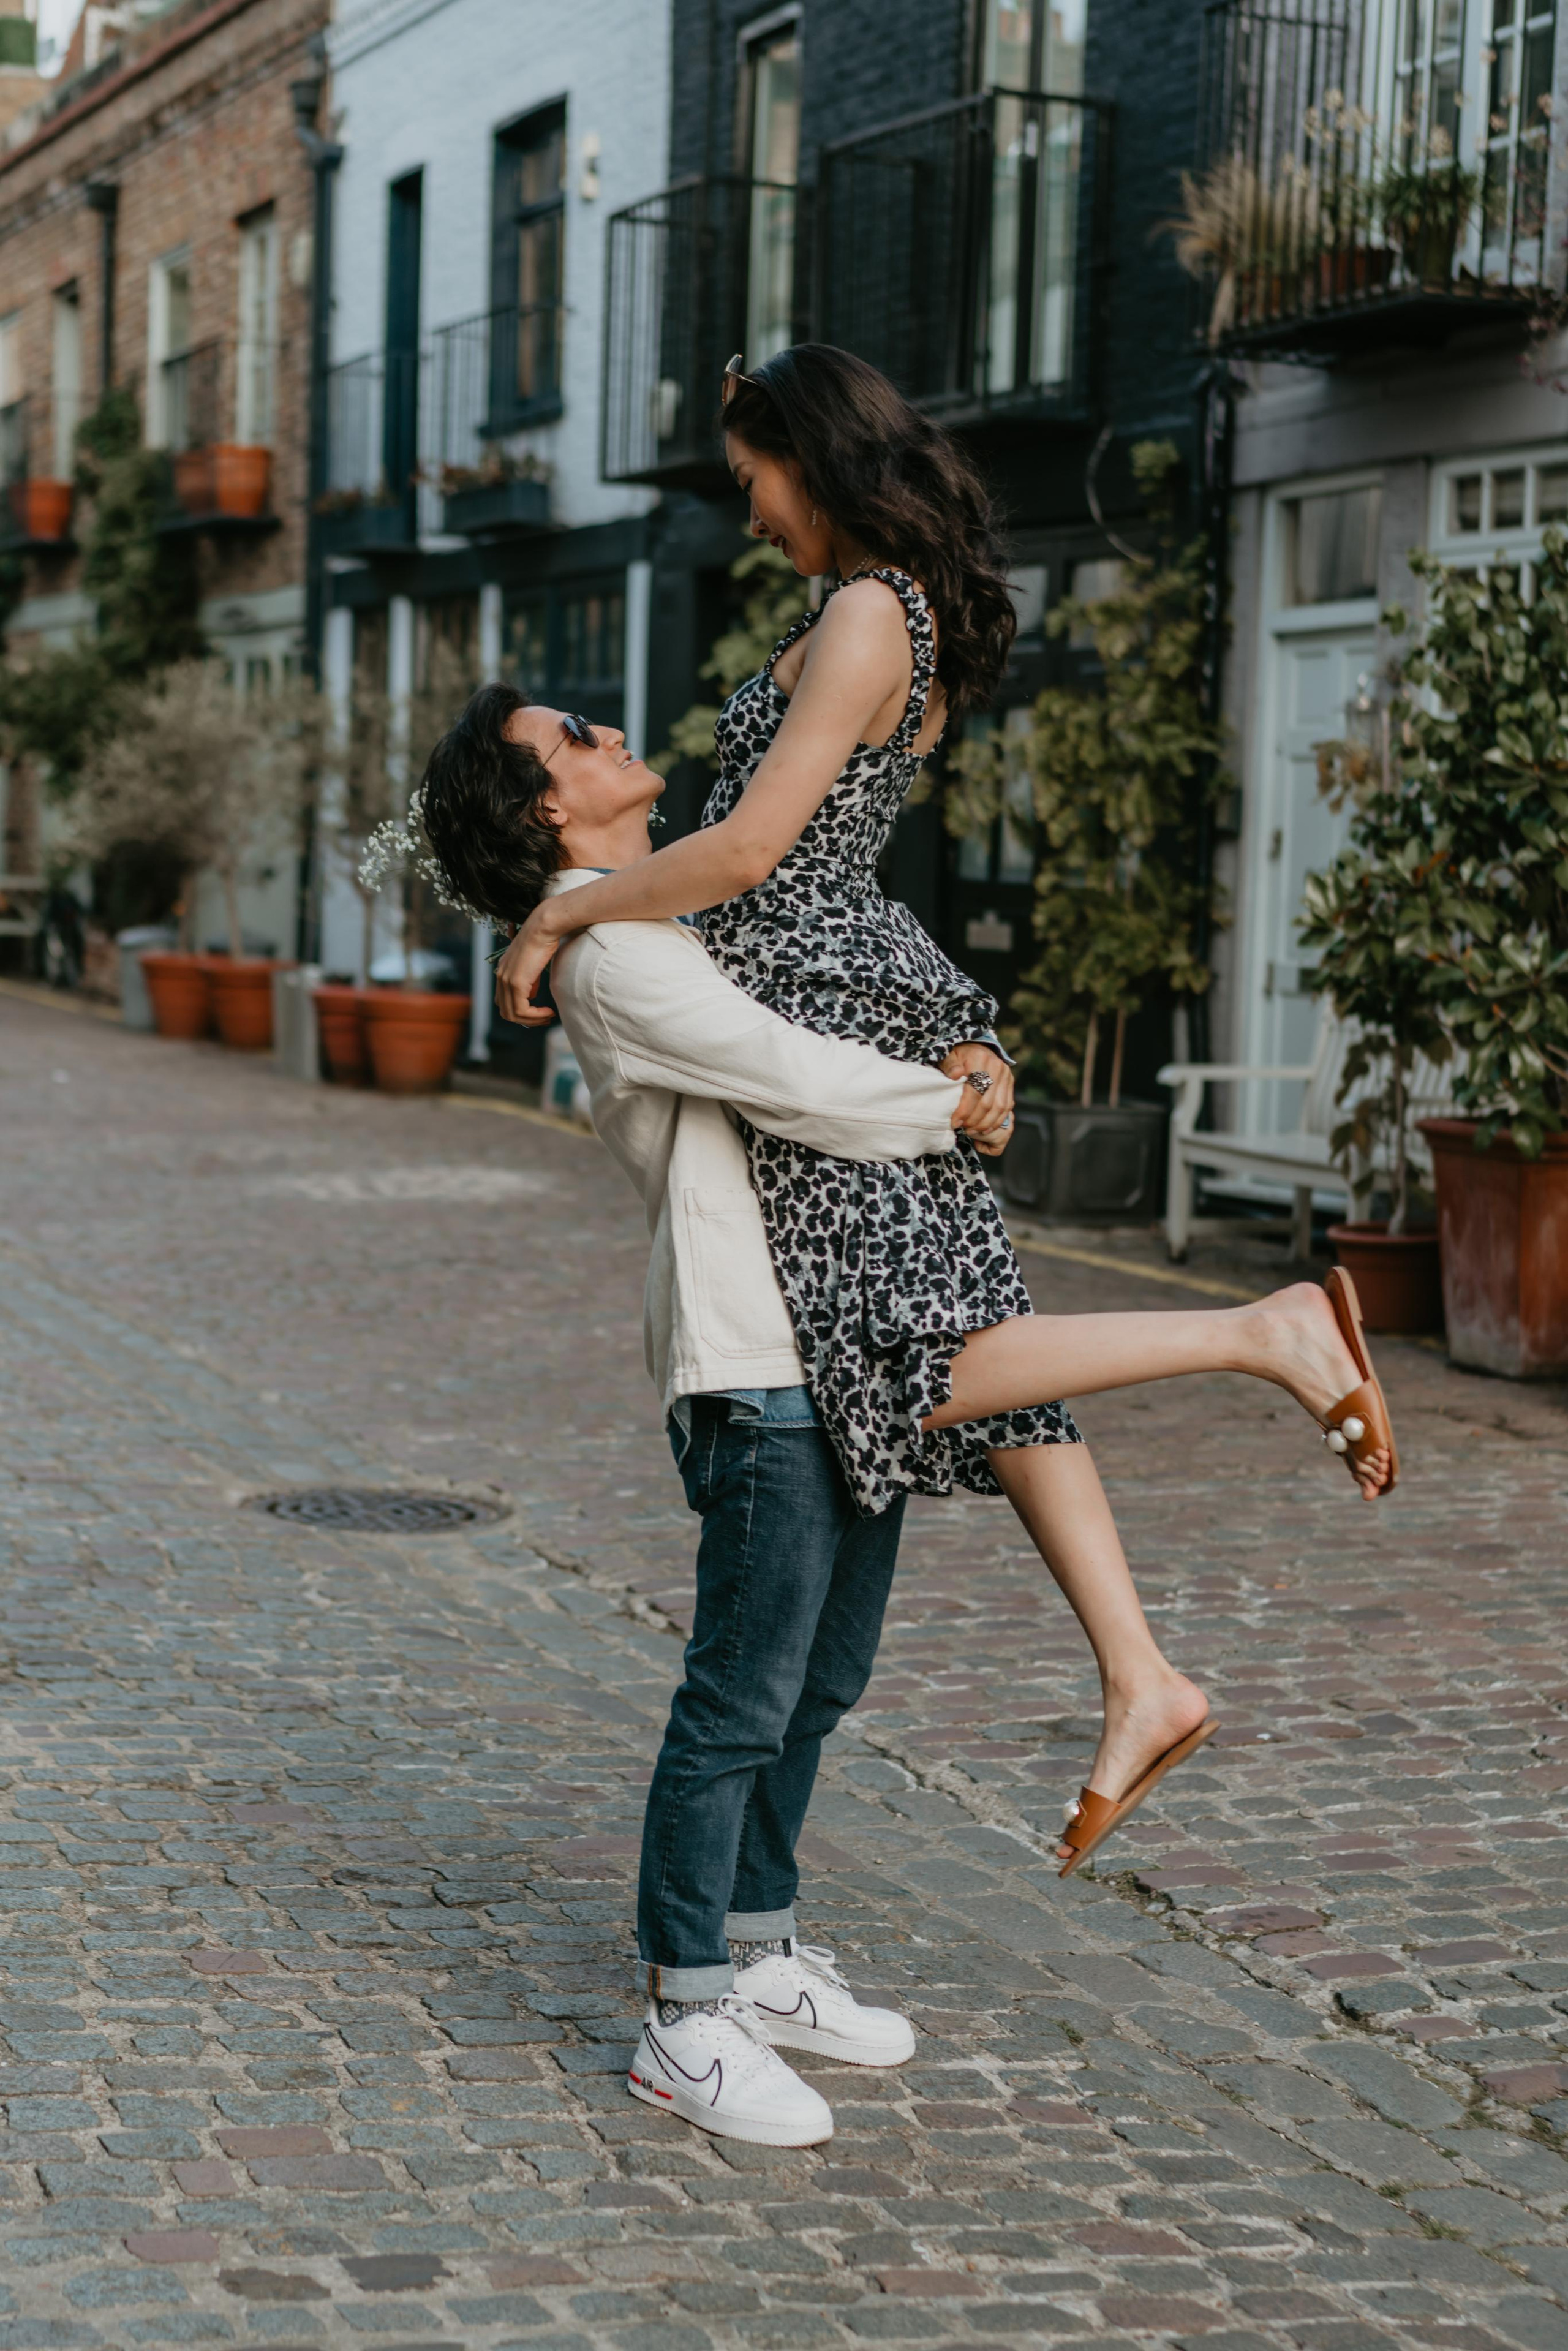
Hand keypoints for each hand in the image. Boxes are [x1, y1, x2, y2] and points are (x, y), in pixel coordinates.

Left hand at [494, 905, 568, 1027]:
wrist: (544, 927)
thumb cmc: (543, 940)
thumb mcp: (533, 964)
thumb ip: (529, 980)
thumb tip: (530, 996)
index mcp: (503, 971)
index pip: (504, 1001)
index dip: (520, 1012)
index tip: (539, 1012)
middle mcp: (500, 976)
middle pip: (506, 1012)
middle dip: (526, 1020)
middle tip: (545, 1019)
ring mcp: (506, 980)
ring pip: (513, 1014)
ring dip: (533, 1020)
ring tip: (548, 1017)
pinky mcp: (516, 983)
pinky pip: (522, 1010)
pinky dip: (535, 1016)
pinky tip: (548, 1012)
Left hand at [941, 1042, 1014, 1152]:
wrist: (975, 1047)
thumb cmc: (958, 1055)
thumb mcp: (949, 1056)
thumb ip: (950, 1065)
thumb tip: (955, 1075)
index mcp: (980, 1059)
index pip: (974, 1091)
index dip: (964, 1110)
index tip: (954, 1123)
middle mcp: (997, 1067)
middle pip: (988, 1102)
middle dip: (974, 1120)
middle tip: (962, 1129)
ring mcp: (1006, 1075)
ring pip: (1000, 1107)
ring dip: (985, 1124)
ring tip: (971, 1131)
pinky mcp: (1010, 1083)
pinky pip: (1007, 1106)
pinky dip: (996, 1121)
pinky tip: (984, 1129)